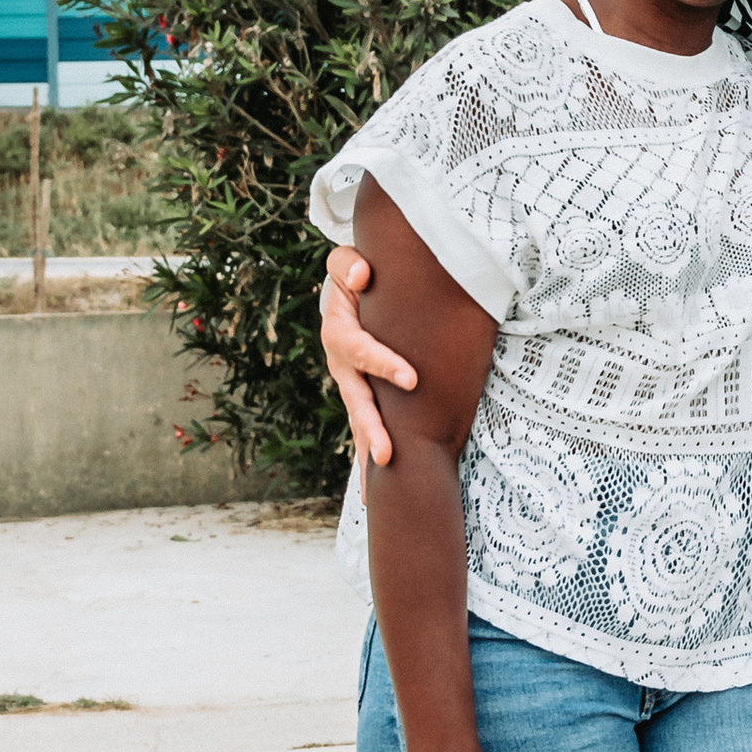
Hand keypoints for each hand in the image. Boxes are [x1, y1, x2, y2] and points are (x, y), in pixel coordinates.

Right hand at [321, 243, 416, 468]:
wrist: (346, 293)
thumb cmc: (354, 277)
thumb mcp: (345, 263)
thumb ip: (348, 265)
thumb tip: (362, 276)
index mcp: (340, 334)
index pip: (361, 352)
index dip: (384, 364)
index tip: (411, 380)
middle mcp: (342, 367)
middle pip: (356, 402)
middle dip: (372, 429)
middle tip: (388, 455)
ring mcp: (351, 386)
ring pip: (359, 422)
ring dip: (369, 451)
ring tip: (380, 482)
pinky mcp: (363, 397)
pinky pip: (366, 429)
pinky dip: (368, 458)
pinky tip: (374, 488)